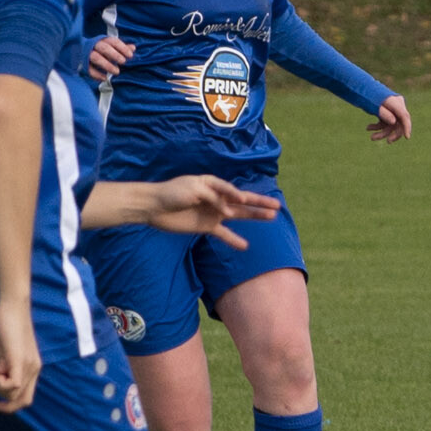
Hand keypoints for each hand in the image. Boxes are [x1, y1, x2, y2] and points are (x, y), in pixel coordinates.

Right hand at [0, 296, 41, 413]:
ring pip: (13, 393)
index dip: (11, 406)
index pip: (27, 398)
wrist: (12, 309)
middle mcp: (34, 369)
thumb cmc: (8, 328)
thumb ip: (6, 368)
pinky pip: (14, 384)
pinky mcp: (19, 359)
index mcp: (33, 368)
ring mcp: (28, 365)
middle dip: (3, 401)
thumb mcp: (7, 354)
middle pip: (22, 401)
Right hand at [87, 35, 135, 80]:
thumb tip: (133, 48)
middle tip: (123, 62)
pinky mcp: (83, 64)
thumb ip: (123, 48)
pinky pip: (89, 69)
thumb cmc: (102, 50)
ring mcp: (88, 54)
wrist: (81, 51)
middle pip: (104, 48)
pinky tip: (105, 78)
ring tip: (117, 72)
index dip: (122, 48)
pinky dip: (97, 74)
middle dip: (114, 55)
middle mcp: (95, 46)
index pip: (113, 41)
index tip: (130, 55)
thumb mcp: (112, 48)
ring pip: (96, 58)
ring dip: (106, 65)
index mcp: (103, 41)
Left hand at [144, 175, 282, 246]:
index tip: (241, 200)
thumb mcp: (194, 188)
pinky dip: (234, 240)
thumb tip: (229, 208)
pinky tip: (245, 246)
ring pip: (239, 215)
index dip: (238, 195)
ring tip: (271, 218)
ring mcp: (213, 213)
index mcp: (214, 184)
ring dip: (254, 216)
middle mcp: (217, 198)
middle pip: (243, 201)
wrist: (153, 207)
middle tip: (277, 206)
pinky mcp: (206, 226)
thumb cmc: (172, 192)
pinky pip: (224, 233)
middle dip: (260, 203)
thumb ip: (214, 196)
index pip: (232, 190)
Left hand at [369, 95, 411, 141]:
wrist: (362, 90)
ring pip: (392, 125)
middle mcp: (398, 107)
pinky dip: (377, 127)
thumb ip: (385, 114)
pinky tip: (369, 128)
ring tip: (372, 137)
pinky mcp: (387, 113)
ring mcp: (393, 110)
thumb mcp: (375, 106)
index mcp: (397, 102)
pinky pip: (385, 123)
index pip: (405, 116)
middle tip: (388, 141)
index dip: (407, 127)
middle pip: (400, 123)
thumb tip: (394, 122)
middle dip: (393, 133)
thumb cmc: (368, 96)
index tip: (407, 137)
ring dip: (382, 132)